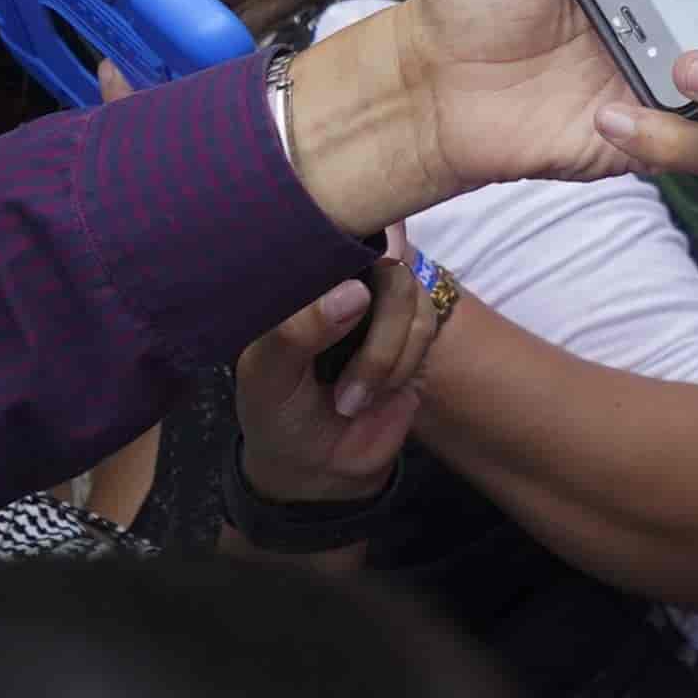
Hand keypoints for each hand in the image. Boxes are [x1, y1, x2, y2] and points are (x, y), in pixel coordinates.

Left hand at [229, 246, 434, 510]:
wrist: (320, 466)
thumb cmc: (276, 415)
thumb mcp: (269, 379)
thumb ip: (298, 332)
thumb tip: (355, 291)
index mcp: (295, 279)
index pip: (329, 230)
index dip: (353, 239)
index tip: (360, 270)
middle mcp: (340, 279)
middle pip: (385, 262)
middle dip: (376, 332)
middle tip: (347, 389)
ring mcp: (378, 303)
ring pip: (411, 296)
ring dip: (387, 356)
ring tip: (352, 400)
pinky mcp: (411, 331)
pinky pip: (427, 325)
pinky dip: (404, 364)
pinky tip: (378, 393)